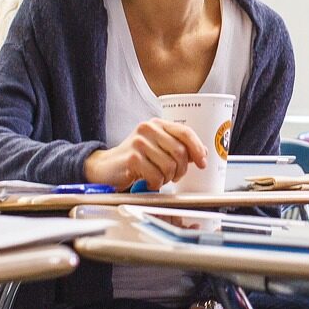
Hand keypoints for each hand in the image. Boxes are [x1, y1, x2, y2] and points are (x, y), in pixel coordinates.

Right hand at [83, 118, 206, 189]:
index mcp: (157, 124)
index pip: (185, 132)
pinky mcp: (133, 158)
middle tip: (175, 177)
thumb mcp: (157, 147)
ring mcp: (139, 142)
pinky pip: (156, 176)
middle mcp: (148, 129)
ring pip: (169, 166)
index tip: (202, 162)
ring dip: (167, 178)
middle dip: (182, 169)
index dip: (197, 148)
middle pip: (180, 152)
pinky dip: (155, 184)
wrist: (106, 167)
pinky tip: (148, 182)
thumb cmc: (135, 159)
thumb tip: (202, 154)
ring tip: (158, 178)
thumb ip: (177, 147)